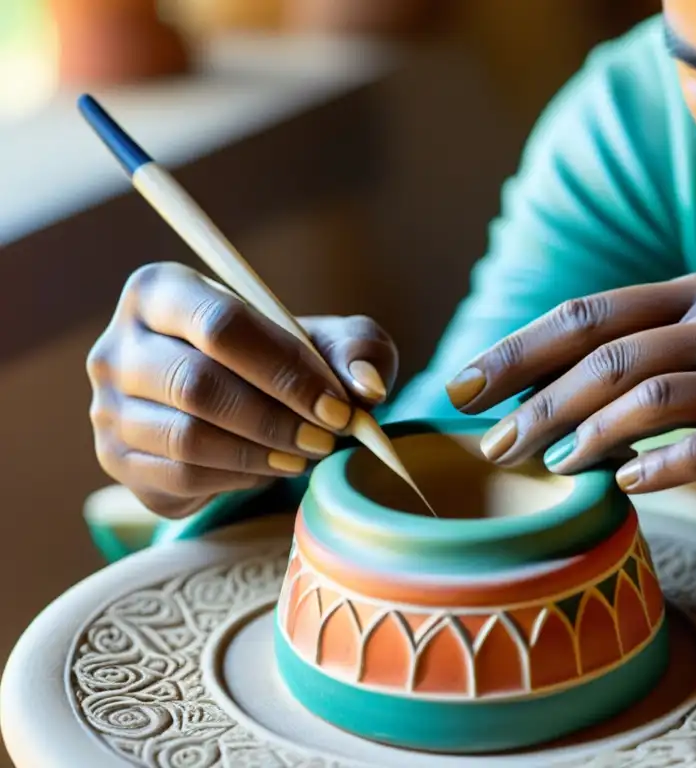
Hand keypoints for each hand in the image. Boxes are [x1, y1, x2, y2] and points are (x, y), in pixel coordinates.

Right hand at [87, 262, 397, 518]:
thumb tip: (365, 387)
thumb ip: (358, 350)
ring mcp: (109, 407)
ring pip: (187, 438)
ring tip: (307, 454)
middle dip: (276, 418)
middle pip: (197, 384)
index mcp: (163, 291)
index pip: (220, 324)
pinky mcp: (117, 460)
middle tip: (327, 438)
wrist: (245, 410)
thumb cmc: (285, 362)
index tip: (336, 405)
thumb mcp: (330, 342)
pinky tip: (273, 468)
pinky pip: (180, 477)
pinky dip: (238, 478)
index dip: (284, 368)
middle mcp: (119, 346)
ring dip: (261, 452)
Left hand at [445, 269, 695, 524]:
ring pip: (639, 399)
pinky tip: (622, 486)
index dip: (516, 351)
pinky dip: (648, 471)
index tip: (462, 387)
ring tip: (546, 468)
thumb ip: (655, 353)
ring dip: (579, 437)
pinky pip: (694, 452)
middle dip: (530, 402)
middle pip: (600, 355)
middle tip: (490, 445)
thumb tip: (556, 396)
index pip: (586, 313)